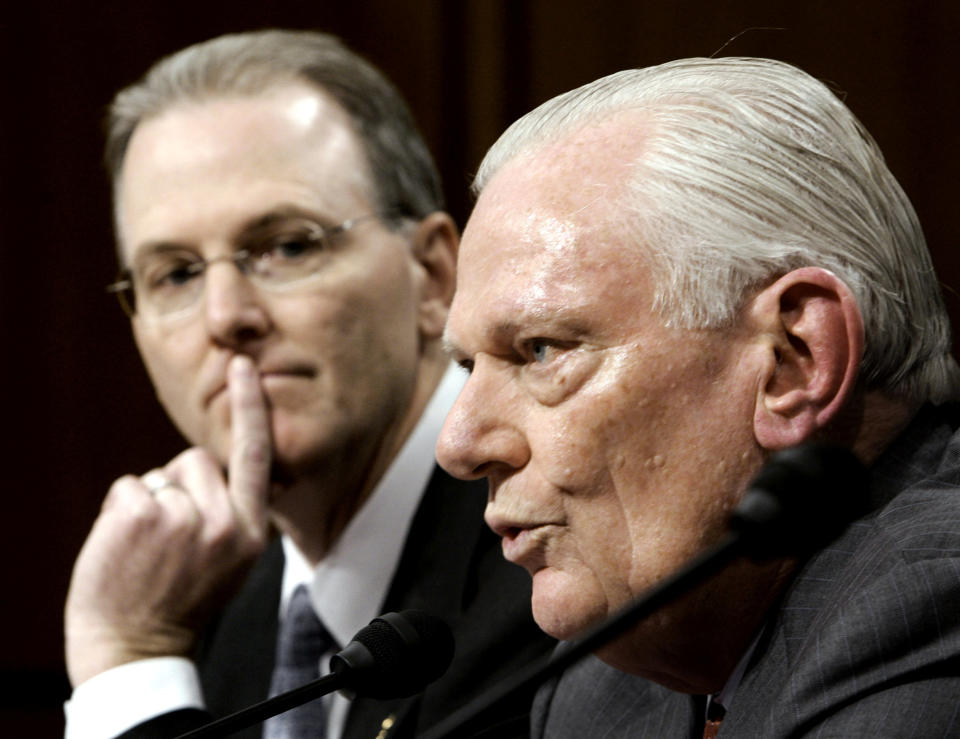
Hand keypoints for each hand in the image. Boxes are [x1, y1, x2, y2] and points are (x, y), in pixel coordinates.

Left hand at [65, 355, 271, 685]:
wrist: (136, 647)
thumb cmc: (182, 602)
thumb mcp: (233, 563)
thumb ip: (237, 515)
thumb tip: (233, 467)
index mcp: (251, 533)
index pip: (255, 456)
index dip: (250, 407)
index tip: (242, 367)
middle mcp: (223, 522)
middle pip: (197, 460)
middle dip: (180, 484)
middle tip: (170, 535)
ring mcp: (181, 518)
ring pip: (161, 475)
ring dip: (150, 500)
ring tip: (148, 547)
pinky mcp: (140, 515)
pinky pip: (129, 486)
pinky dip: (120, 510)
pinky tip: (125, 547)